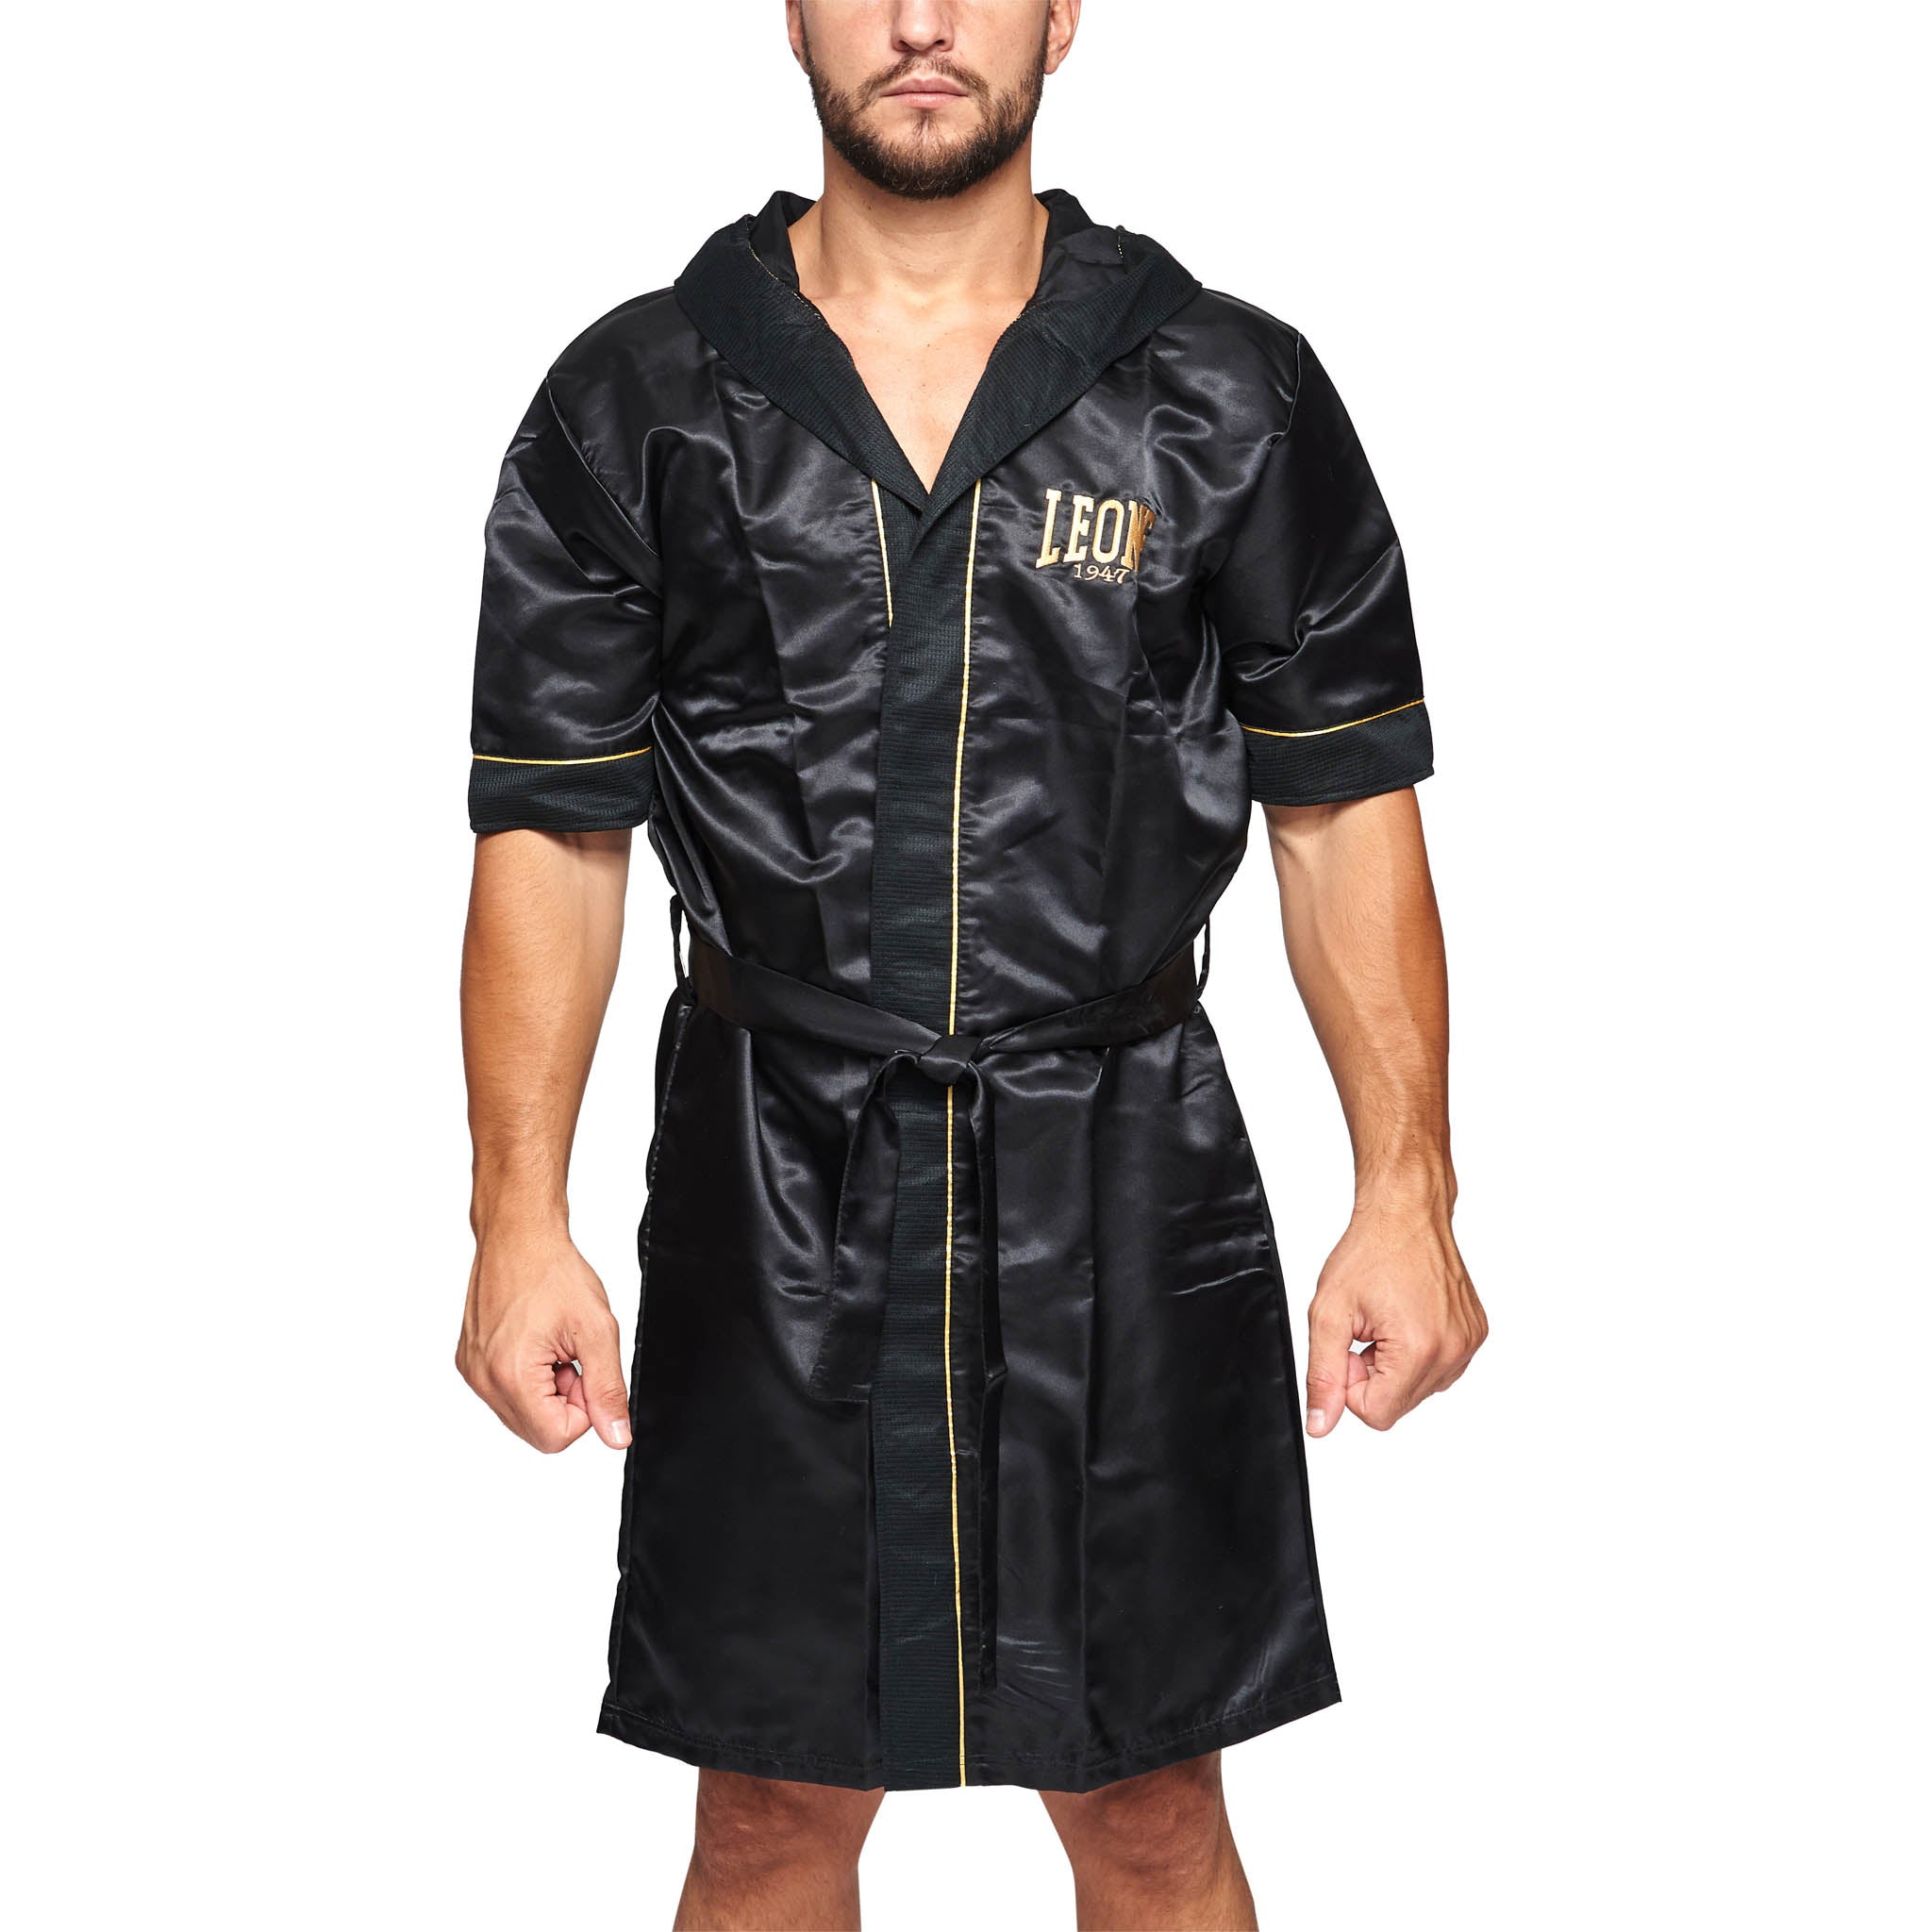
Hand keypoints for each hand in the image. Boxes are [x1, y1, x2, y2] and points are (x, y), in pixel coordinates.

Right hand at [456, 1227, 630, 1453]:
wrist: (519, 1236)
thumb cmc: (552, 1271)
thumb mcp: (597, 1330)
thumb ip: (608, 1389)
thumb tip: (617, 1436)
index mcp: (511, 1376)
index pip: (556, 1437)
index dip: (585, 1409)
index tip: (585, 1370)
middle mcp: (483, 1379)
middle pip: (538, 1430)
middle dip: (565, 1400)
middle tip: (571, 1356)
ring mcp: (473, 1371)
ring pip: (523, 1413)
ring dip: (547, 1389)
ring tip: (553, 1346)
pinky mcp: (470, 1362)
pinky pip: (506, 1393)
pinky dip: (528, 1377)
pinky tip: (535, 1342)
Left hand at [1304, 1189, 1486, 1434]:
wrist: (1406, 1214)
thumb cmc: (1371, 1252)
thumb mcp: (1329, 1314)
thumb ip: (1323, 1376)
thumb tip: (1321, 1424)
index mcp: (1418, 1349)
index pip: (1376, 1415)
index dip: (1351, 1386)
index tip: (1350, 1347)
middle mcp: (1452, 1351)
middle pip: (1398, 1404)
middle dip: (1373, 1375)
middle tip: (1366, 1330)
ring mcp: (1468, 1343)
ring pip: (1419, 1390)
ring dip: (1395, 1365)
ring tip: (1386, 1322)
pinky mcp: (1475, 1334)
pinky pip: (1439, 1369)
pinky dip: (1417, 1353)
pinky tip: (1407, 1318)